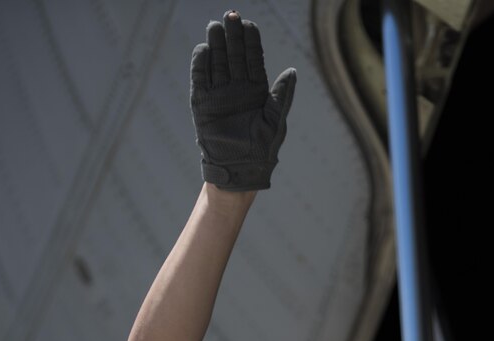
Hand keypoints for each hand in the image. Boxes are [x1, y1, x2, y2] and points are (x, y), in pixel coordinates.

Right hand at [190, 11, 295, 190]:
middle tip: (231, 16)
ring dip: (217, 45)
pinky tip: (203, 49)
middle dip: (233, 37)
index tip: (249, 24)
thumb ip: (282, 96)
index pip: (253, 60)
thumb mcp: (276, 121)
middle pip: (234, 56)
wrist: (240, 170)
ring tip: (215, 26)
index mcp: (256, 91)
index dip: (251, 42)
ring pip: (218, 64)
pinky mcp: (203, 105)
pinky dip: (201, 65)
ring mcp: (219, 95)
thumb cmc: (262, 149)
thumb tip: (293, 71)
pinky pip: (201, 80)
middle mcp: (237, 89)